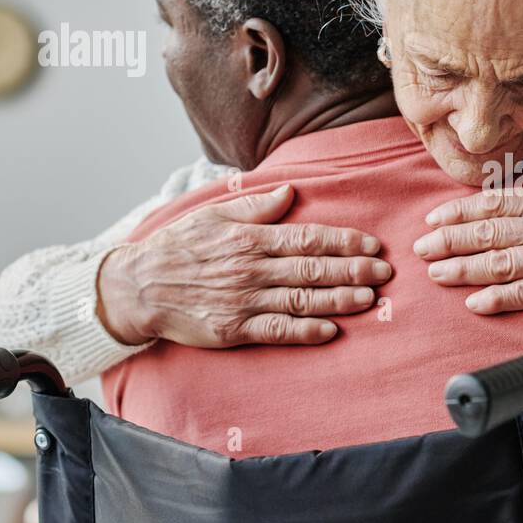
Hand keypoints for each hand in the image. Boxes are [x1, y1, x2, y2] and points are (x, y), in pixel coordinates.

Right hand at [96, 185, 391, 346]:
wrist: (137, 287)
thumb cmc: (179, 247)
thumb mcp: (214, 215)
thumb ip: (255, 206)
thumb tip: (290, 191)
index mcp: (250, 238)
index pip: (306, 238)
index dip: (343, 241)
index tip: (371, 243)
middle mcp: (251, 269)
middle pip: (311, 269)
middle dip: (353, 269)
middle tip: (385, 272)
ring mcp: (243, 300)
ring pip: (301, 300)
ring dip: (339, 299)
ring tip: (370, 297)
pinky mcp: (233, 329)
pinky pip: (276, 330)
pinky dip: (305, 330)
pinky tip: (331, 329)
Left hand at [412, 148, 522, 313]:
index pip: (493, 202)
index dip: (458, 211)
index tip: (434, 217)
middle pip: (486, 232)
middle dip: (447, 240)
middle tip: (421, 248)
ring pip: (497, 263)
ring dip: (461, 268)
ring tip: (435, 274)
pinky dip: (496, 298)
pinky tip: (474, 302)